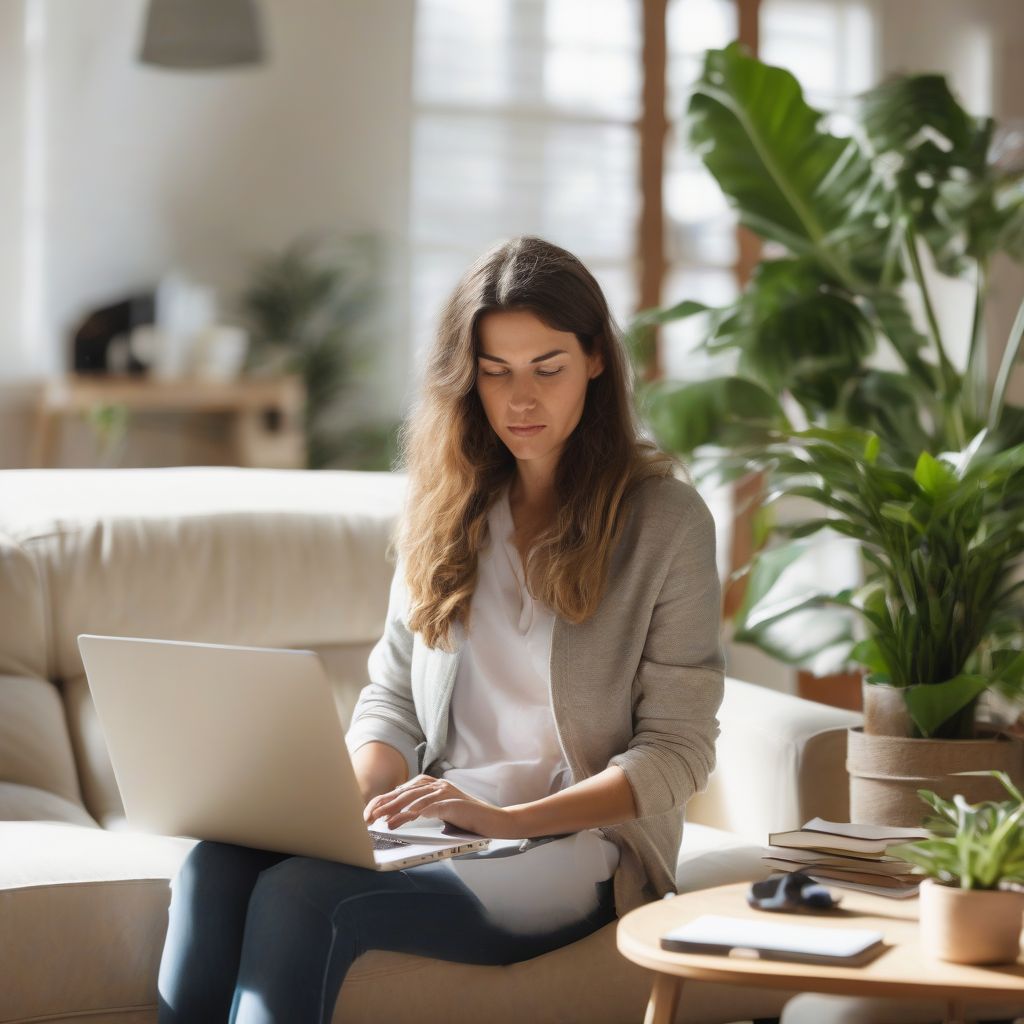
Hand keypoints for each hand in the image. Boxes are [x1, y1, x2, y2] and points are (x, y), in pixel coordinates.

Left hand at [363, 774, 524, 837]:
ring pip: (414, 799)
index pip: (401, 791)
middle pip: (403, 793)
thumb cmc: (465, 820)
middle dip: (383, 806)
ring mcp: (446, 792)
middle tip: (366, 818)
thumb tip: (391, 819)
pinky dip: (416, 812)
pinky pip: (431, 806)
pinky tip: (404, 819)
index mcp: (431, 785)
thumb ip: (420, 811)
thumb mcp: (438, 813)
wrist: (494, 822)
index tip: (366, 814)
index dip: (382, 802)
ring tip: (381, 821)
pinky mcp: (455, 803)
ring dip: (396, 810)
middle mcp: (437, 784)